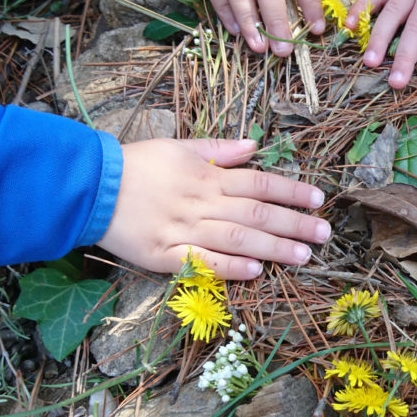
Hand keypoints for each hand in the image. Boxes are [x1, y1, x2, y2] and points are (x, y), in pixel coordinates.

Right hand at [98, 138, 329, 279]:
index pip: (260, 183)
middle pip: (257, 214)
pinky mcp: (165, 255)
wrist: (91, 186)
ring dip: (274, 248)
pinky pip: (202, 262)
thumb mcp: (179, 146)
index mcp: (208, 176)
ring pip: (238, 239)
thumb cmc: (136, 164)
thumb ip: (219, 150)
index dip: (292, 192)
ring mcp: (184, 230)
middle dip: (295, 224)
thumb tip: (255, 145)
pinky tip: (255, 272)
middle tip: (326, 234)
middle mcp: (202, 203)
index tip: (319, 200)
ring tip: (303, 256)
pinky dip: (230, 267)